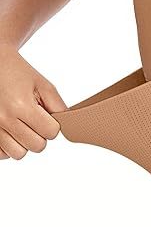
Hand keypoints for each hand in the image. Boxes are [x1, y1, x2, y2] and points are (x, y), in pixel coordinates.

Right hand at [0, 43, 66, 159]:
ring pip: (19, 154)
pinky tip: (10, 131)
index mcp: (21, 105)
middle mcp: (4, 118)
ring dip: (24, 143)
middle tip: (32, 119)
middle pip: (37, 146)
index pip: (51, 133)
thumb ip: (57, 105)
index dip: (52, 125)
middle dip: (40, 134)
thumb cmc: (15, 71)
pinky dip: (8, 146)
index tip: (44, 114)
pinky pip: (2, 154)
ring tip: (20, 125)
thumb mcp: (41, 83)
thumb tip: (68, 125)